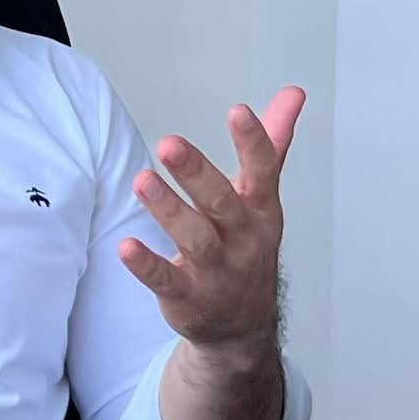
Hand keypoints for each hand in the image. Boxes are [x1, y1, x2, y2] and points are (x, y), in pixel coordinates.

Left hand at [118, 86, 304, 355]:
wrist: (242, 327)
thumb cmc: (247, 247)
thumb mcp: (262, 198)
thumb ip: (272, 144)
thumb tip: (293, 92)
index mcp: (260, 211)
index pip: (262, 172)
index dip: (253, 142)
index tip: (238, 111)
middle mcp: (242, 240)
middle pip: (222, 203)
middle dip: (197, 174)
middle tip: (168, 143)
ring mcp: (216, 271)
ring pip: (194, 240)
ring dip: (169, 211)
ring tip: (142, 181)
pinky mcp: (187, 298)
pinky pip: (166, 281)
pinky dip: (147, 265)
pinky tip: (126, 247)